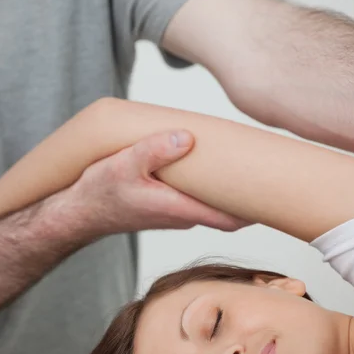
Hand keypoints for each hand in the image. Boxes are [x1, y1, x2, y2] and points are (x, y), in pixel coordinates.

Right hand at [52, 130, 248, 237]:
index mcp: (179, 208)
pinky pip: (196, 193)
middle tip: (264, 163)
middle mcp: (182, 214)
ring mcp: (174, 211)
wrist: (77, 212)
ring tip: (239, 156)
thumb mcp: (122, 166)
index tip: (276, 189)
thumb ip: (154, 150)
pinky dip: (206, 181)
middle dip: (247, 191)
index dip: (257, 207)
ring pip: (211, 198)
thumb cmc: (98, 194)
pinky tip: (203, 159)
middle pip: (227, 207)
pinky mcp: (164, 204)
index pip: (232, 217)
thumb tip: (187, 137)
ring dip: (225, 183)